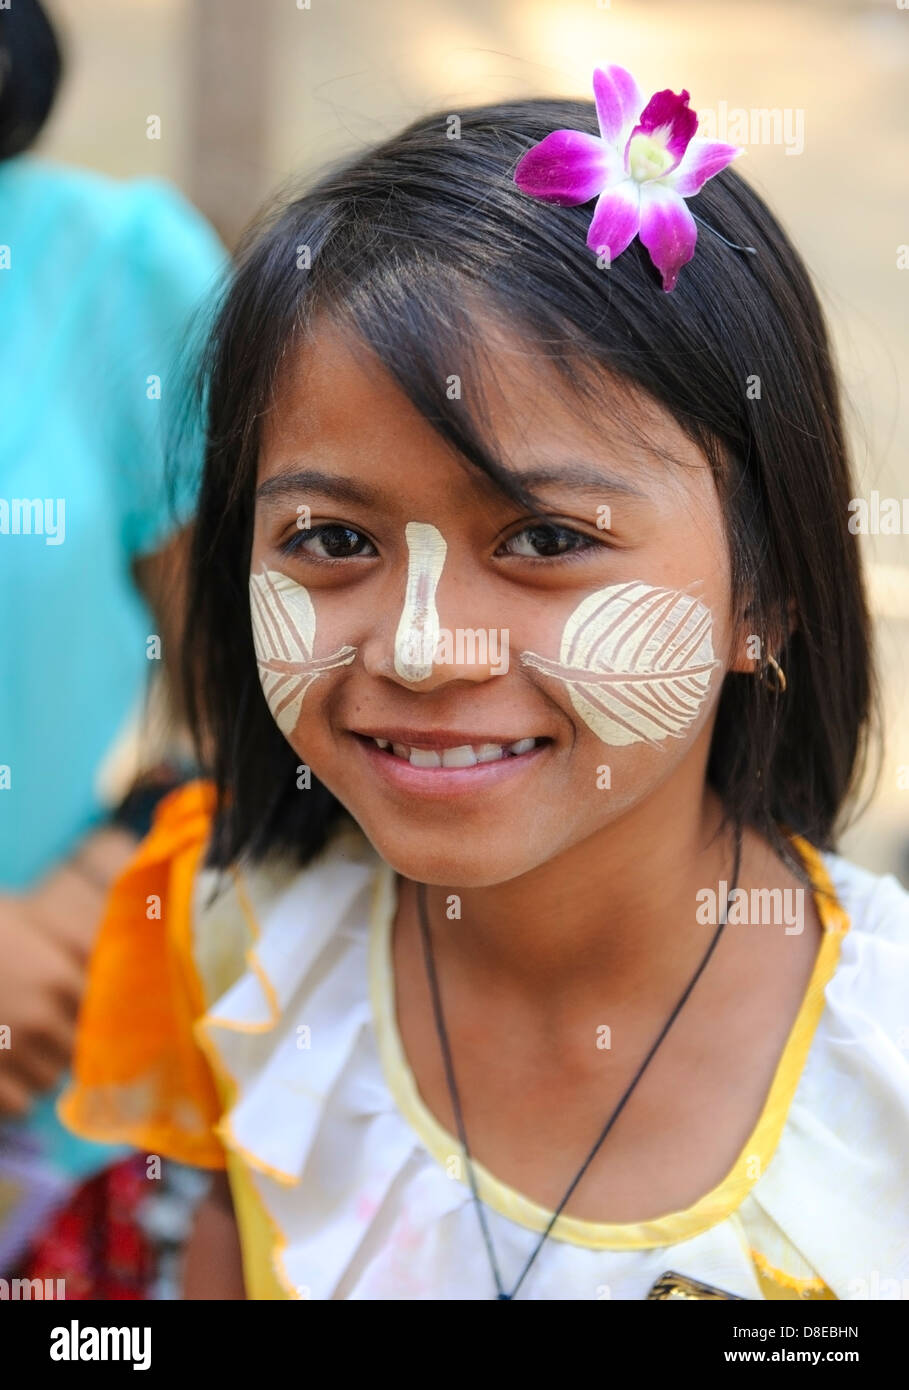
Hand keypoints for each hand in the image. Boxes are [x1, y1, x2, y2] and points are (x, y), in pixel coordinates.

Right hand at [0, 826, 137, 1115]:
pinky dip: (18, 1100)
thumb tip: (111, 954)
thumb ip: (71, 943)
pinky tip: (10, 1082)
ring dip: (43, 1073)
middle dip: (68, 1049)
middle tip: (52, 1041)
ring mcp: (11, 1049)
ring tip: (28, 1058)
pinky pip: (19, 1106)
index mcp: (58, 979)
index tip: (95, 1025)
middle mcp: (41, 1018)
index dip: (98, 1024)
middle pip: (79, 1053)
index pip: (103, 1018)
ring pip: (50, 1081)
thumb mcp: (27, 920)